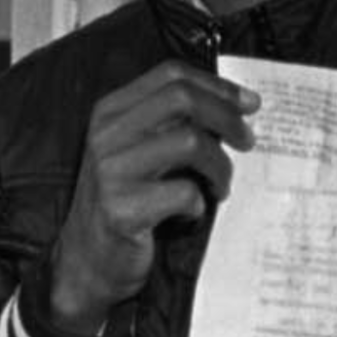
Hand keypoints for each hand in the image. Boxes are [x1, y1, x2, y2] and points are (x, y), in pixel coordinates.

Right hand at [47, 61, 257, 332]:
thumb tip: (236, 107)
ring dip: (220, 166)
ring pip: (191, 142)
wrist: (86, 261)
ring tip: (221, 186)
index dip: (217, 85)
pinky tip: (192, 214)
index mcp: (111, 112)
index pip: (171, 75)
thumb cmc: (124, 203)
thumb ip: (171, 125)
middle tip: (247, 142)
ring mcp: (111, 171)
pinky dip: (200, 203)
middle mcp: (106, 134)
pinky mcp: (122, 209)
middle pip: (182, 99)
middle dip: (227, 118)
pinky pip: (185, 192)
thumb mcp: (138, 151)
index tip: (250, 104)